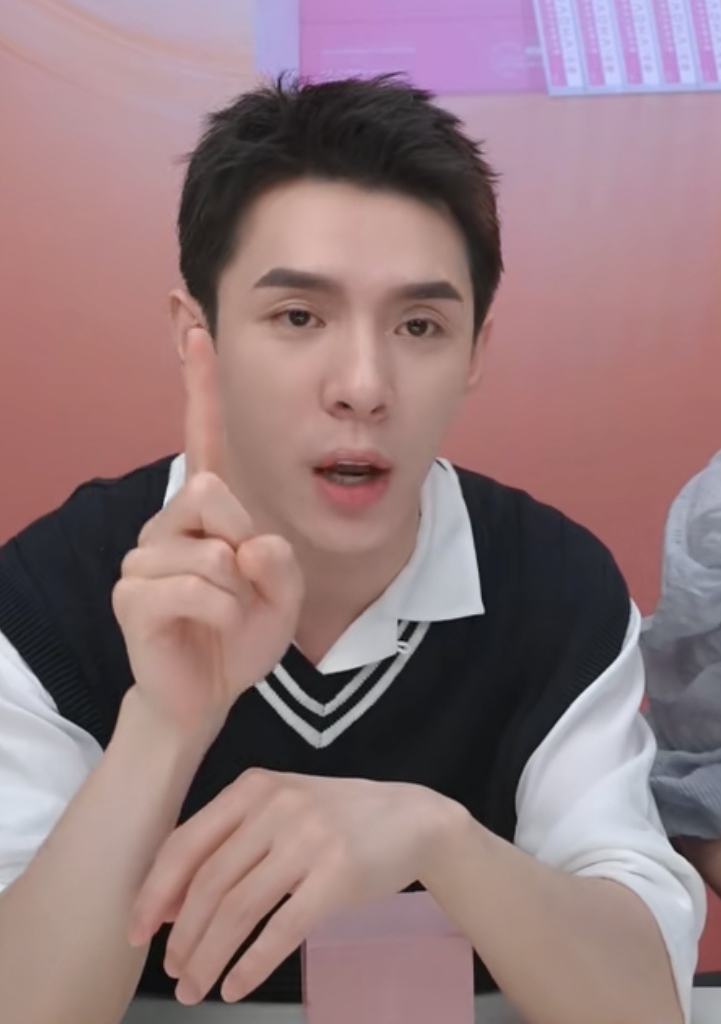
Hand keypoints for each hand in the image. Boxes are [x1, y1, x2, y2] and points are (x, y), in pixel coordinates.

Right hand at [112, 327, 303, 739]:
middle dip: (246, 543)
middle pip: (212, 491)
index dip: (201, 383)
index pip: (204, 436)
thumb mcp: (284, 593)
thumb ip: (281, 561)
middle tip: (245, 586)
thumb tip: (248, 543)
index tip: (200, 328)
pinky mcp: (132, 594)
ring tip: (228, 614)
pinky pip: (199, 588)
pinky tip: (214, 630)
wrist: (207, 696)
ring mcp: (144, 555)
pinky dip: (226, 614)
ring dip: (241, 593)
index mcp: (206, 509)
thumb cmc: (243, 636)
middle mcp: (169, 520)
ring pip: (213, 550)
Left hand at [128, 767, 462, 1001]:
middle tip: (172, 973)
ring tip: (195, 988)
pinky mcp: (338, 876)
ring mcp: (308, 840)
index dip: (155, 892)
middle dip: (182, 936)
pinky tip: (234, 987)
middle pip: (209, 884)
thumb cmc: (337, 820)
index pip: (186, 843)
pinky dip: (251, 964)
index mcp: (252, 788)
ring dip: (208, 957)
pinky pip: (281, 929)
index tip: (136, 931)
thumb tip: (168, 904)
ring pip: (238, 910)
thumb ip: (230, 841)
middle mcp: (276, 807)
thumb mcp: (281, 808)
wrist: (414, 820)